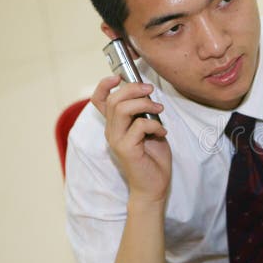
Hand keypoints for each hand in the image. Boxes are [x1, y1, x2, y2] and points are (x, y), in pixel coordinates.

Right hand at [91, 75, 171, 203]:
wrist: (154, 185)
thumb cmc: (152, 157)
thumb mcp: (148, 128)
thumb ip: (143, 113)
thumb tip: (147, 93)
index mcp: (114, 124)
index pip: (99, 100)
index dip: (105, 85)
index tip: (119, 76)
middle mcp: (111, 131)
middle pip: (114, 100)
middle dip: (134, 89)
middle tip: (151, 91)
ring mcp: (117, 140)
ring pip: (122, 109)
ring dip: (144, 104)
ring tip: (160, 109)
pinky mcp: (126, 149)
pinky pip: (139, 126)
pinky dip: (155, 124)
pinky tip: (163, 131)